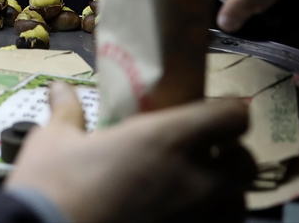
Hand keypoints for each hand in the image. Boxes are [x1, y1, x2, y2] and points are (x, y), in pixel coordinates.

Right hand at [6, 83, 254, 222]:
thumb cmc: (53, 184)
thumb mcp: (53, 140)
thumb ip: (67, 112)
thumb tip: (60, 89)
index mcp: (166, 140)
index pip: (232, 117)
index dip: (227, 110)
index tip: (208, 111)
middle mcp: (193, 180)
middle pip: (245, 164)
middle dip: (230, 155)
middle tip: (202, 152)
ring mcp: (195, 220)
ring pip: (237, 205)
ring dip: (224, 193)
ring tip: (194, 190)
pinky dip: (209, 221)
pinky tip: (180, 216)